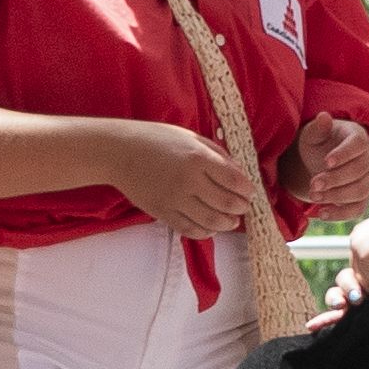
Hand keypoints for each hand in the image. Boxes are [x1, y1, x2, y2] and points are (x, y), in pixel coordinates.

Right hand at [117, 123, 263, 239]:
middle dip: (241, 208)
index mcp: (198, 158)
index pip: (235, 181)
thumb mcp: (191, 137)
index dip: (247, 190)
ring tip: (231, 221)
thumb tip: (239, 174)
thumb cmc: (157, 139)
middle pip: (227, 204)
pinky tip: (210, 227)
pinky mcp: (163, 213)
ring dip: (227, 224)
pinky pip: (190, 230)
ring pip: (211, 222)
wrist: (119, 152)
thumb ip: (217, 154)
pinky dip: (205, 232)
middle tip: (243, 207)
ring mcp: (175, 200)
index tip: (250, 192)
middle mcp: (189, 181)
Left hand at [286, 119, 368, 212]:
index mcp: (359, 137)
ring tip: (314, 196)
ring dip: (337, 196)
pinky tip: (322, 213)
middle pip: (360, 170)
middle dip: (335, 179)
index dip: (344, 154)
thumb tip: (323, 116)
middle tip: (313, 184)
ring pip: (361, 190)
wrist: (322, 160)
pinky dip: (340, 214)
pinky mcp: (362, 197)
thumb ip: (318, 127)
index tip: (326, 162)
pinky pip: (358, 208)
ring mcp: (368, 179)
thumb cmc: (319, 143)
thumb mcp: (314, 133)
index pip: (358, 144)